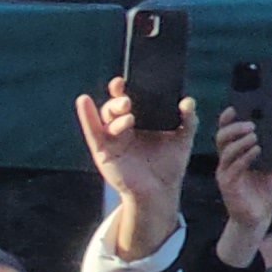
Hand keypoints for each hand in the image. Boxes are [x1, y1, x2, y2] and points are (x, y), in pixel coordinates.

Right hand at [75, 80, 198, 259]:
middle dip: (120, 100)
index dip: (130, 88)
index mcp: (142, 121)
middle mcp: (124, 127)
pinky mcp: (102, 151)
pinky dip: (86, 116)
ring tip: (128, 113)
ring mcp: (112, 139)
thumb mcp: (183, 139)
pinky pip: (92, 131)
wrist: (161, 191)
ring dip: (113, 110)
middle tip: (129, 100)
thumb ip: (188, 120)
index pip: (133, 100)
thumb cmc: (170, 165)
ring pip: (106, 117)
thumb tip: (187, 101)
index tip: (131, 79)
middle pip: (116, 106)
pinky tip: (83, 101)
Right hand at [211, 107, 271, 260]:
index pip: (228, 132)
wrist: (261, 216)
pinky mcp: (228, 184)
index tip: (236, 107)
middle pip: (222, 137)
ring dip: (240, 140)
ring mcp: (226, 172)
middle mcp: (228, 160)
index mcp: (238, 153)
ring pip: (226, 150)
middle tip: (251, 125)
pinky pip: (233, 166)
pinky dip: (244, 156)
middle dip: (234, 127)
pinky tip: (256, 151)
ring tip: (256, 137)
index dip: (228, 119)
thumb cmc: (268, 192)